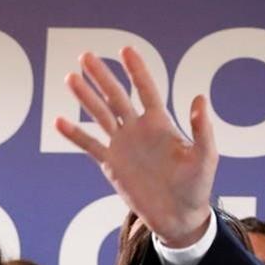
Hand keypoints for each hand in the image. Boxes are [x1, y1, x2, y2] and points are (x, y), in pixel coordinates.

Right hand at [55, 47, 216, 247]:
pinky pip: (90, 145)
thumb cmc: (197, 185)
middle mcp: (139, 129)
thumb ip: (202, 129)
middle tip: (86, 55)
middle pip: (117, 96)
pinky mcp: (112, 164)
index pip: (146, 90)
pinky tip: (59, 120)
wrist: (179, 216)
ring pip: (100, 115)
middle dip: (102, 76)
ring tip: (70, 78)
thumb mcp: (206, 156)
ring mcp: (123, 145)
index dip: (137, 70)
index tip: (126, 49)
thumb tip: (200, 97)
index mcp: (161, 123)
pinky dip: (75, 134)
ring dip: (86, 97)